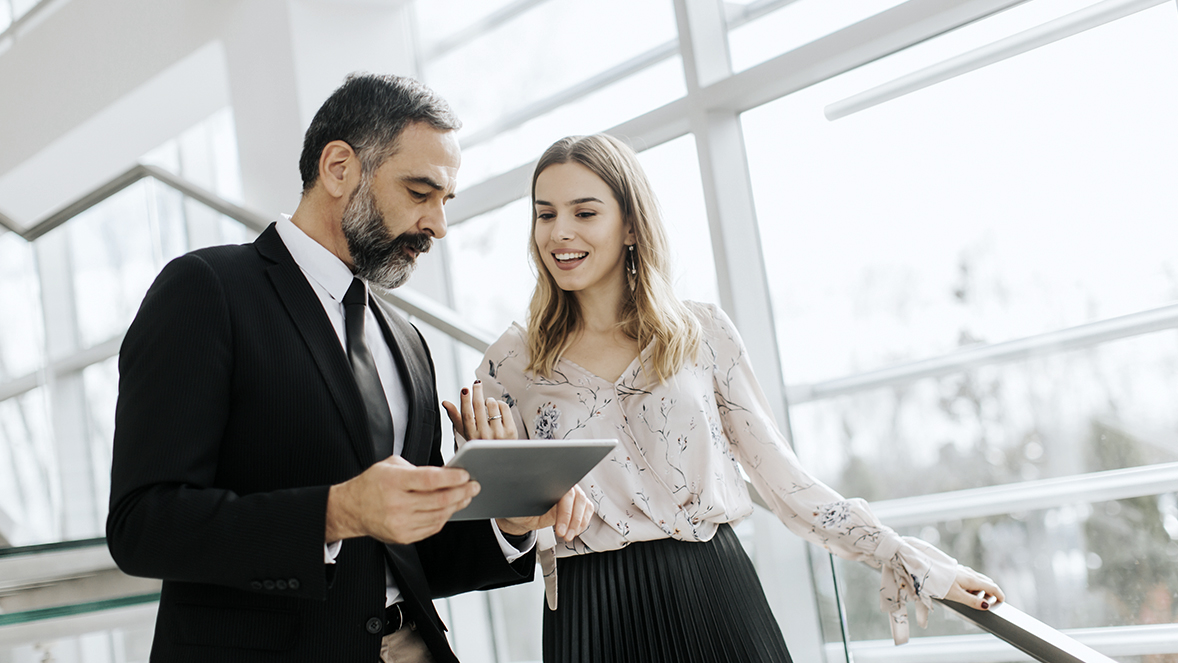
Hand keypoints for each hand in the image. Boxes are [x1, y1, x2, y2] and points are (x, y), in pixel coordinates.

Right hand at [326, 456, 479, 544]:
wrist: (351, 509)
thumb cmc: (373, 484)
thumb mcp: (390, 466)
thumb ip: (417, 469)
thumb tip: (446, 474)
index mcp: (393, 482)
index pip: (430, 479)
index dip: (451, 477)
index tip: (465, 474)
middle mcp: (397, 504)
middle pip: (439, 499)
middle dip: (462, 492)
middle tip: (474, 485)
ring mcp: (400, 523)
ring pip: (439, 515)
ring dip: (456, 505)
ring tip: (466, 496)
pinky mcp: (403, 536)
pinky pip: (432, 527)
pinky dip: (444, 517)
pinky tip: (451, 508)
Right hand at [442, 380, 517, 441]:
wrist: (500, 457)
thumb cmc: (480, 441)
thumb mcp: (466, 432)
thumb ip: (455, 417)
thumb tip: (445, 402)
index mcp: (471, 436)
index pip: (467, 415)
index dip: (465, 401)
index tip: (465, 389)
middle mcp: (484, 436)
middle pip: (480, 407)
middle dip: (477, 392)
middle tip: (477, 383)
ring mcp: (499, 434)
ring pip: (493, 405)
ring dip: (489, 399)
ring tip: (487, 402)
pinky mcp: (511, 431)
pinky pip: (504, 407)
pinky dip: (500, 403)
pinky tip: (497, 406)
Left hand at [497, 484, 593, 540]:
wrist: (521, 517)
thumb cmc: (519, 509)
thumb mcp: (520, 507)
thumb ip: (529, 502)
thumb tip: (534, 500)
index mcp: (548, 482)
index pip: (564, 491)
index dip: (564, 511)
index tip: (560, 528)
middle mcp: (563, 485)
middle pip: (577, 498)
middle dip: (572, 520)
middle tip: (563, 534)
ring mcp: (571, 494)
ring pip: (584, 504)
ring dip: (579, 523)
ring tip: (568, 536)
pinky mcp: (575, 504)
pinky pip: (587, 510)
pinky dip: (583, 523)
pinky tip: (574, 531)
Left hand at [944, 565, 1004, 610]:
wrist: (926, 570)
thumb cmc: (940, 584)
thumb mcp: (957, 596)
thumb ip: (972, 601)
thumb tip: (986, 606)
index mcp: (972, 579)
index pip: (991, 586)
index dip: (998, 594)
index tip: (1002, 600)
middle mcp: (969, 573)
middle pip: (986, 581)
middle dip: (991, 591)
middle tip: (991, 601)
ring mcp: (962, 570)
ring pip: (977, 579)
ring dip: (981, 588)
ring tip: (976, 598)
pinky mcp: (956, 570)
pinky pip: (970, 577)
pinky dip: (973, 585)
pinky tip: (965, 590)